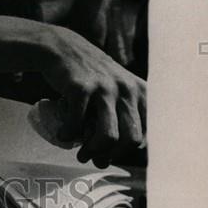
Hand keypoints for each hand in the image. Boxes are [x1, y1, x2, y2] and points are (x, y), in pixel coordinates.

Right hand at [42, 26, 145, 167]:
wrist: (60, 47)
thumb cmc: (88, 74)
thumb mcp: (115, 87)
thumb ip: (120, 116)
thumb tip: (107, 159)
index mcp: (140, 91)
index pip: (147, 132)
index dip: (131, 150)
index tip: (114, 154)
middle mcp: (127, 89)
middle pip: (131, 139)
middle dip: (112, 155)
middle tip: (96, 158)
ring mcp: (104, 88)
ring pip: (109, 136)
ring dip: (93, 151)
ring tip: (81, 154)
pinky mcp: (81, 88)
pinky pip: (78, 124)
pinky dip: (69, 135)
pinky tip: (64, 135)